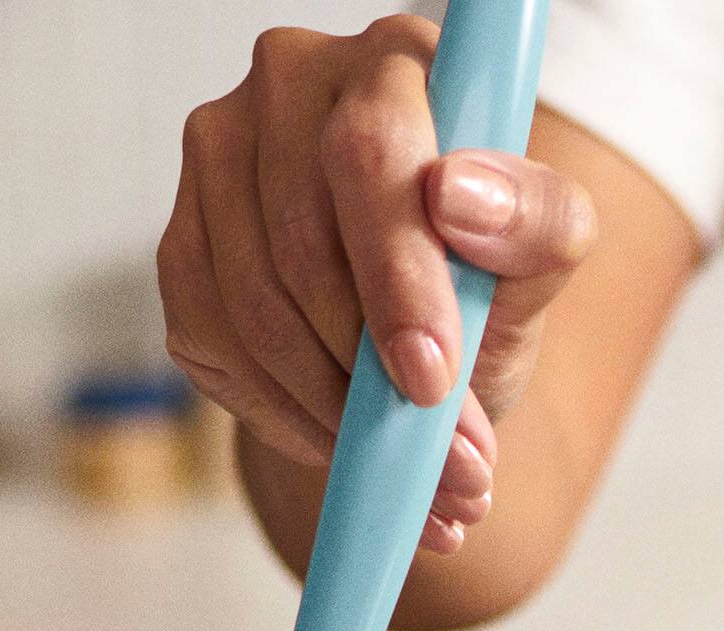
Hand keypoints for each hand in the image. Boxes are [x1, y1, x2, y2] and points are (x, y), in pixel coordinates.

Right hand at [161, 16, 598, 555]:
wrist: (425, 350)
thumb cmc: (486, 290)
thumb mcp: (541, 266)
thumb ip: (537, 225)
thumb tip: (461, 198)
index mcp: (394, 64)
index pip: (369, 154)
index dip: (396, 277)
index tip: (431, 379)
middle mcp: (292, 84)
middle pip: (300, 242)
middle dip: (375, 377)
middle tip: (451, 466)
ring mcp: (220, 158)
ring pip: (252, 306)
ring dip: (337, 414)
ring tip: (417, 472)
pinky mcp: (182, 242)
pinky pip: (214, 344)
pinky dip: (288, 417)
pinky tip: (346, 442)